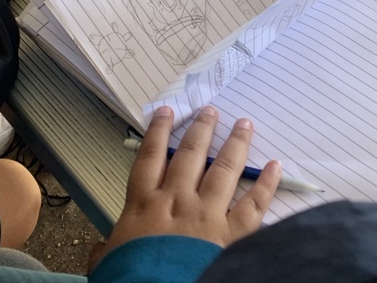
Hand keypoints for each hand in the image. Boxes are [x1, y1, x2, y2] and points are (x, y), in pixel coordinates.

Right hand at [91, 106, 280, 267]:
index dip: (158, 132)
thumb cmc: (129, 281)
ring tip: (244, 124)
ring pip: (224, 169)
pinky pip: (253, 205)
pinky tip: (275, 166)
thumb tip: (101, 249)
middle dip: (201, 130)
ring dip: (235, 144)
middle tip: (210, 111)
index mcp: (144, 206)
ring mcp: (206, 215)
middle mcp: (177, 201)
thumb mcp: (108, 264)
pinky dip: (266, 184)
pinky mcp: (231, 235)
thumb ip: (107, 251)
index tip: (167, 112)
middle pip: (191, 156)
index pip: (150, 159)